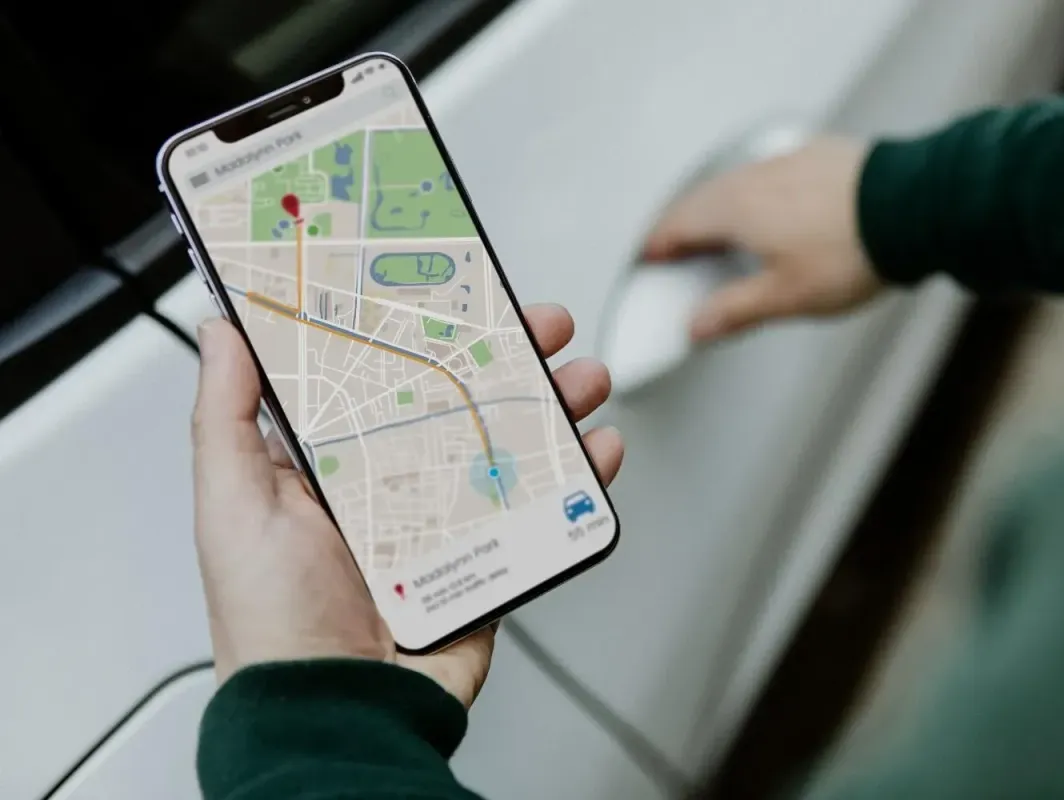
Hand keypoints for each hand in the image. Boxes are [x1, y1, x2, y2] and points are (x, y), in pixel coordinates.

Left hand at [190, 306, 622, 707]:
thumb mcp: (234, 506)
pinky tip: (598, 450)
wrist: (339, 713)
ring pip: (510, 445)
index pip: (386, 376)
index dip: (423, 331)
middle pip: (462, 400)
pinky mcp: (488, 560)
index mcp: (334, 462)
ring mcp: (446, 522)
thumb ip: (228, 417)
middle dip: (509, 356)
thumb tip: (222, 333)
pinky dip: (580, 478)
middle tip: (541, 322)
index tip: (454, 292)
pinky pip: (541, 509)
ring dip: (554, 406)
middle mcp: (394, 484)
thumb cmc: (272, 621)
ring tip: (582, 378)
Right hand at [642, 136, 881, 341]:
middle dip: (683, 223)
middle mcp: (753, 178)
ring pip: (735, 182)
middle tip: (676, 244)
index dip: (659, 245)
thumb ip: (735, 310)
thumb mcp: (787, 297)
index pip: (677, 225)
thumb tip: (699, 326)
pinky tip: (773, 204)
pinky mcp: (816, 155)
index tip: (651, 255)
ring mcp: (786, 161)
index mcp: (734, 211)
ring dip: (718, 205)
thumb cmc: (852, 250)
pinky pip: (770, 172)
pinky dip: (756, 191)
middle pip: (702, 199)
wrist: (914, 206)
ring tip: (720, 227)